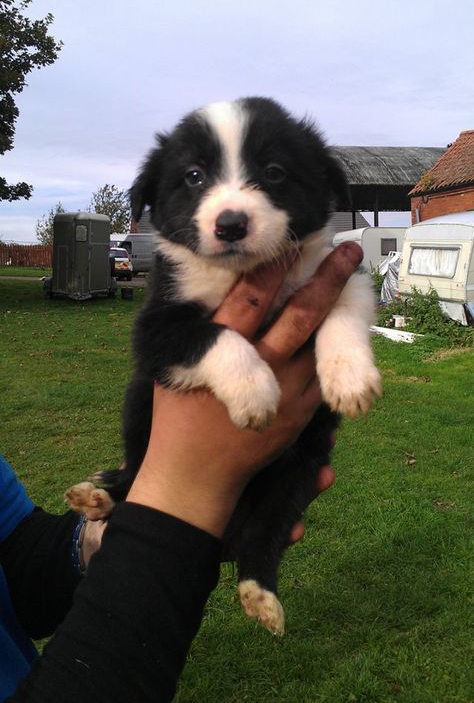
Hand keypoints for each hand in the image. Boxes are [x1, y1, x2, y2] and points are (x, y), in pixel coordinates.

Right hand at [126, 243, 361, 536]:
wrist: (195, 476)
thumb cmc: (178, 416)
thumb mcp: (175, 367)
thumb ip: (197, 329)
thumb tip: (215, 285)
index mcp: (220, 347)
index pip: (250, 299)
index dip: (274, 268)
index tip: (293, 241)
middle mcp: (258, 365)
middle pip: (298, 316)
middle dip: (326, 280)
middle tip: (347, 251)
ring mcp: (285, 391)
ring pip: (318, 343)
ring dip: (337, 310)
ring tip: (354, 282)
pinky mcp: (300, 414)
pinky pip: (322, 375)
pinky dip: (334, 349)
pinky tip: (347, 325)